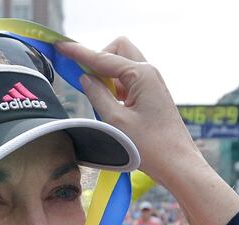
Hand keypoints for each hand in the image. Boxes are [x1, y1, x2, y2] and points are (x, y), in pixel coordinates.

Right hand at [58, 39, 201, 186]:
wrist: (177, 164)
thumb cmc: (151, 146)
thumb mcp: (116, 121)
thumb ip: (97, 95)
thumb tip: (85, 78)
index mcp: (142, 74)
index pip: (103, 57)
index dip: (79, 53)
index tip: (61, 47)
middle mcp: (149, 73)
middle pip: (117, 50)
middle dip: (99, 59)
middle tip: (85, 79)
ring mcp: (152, 83)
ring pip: (122, 66)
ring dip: (107, 75)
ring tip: (97, 98)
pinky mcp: (151, 96)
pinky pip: (128, 81)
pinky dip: (115, 87)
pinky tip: (109, 106)